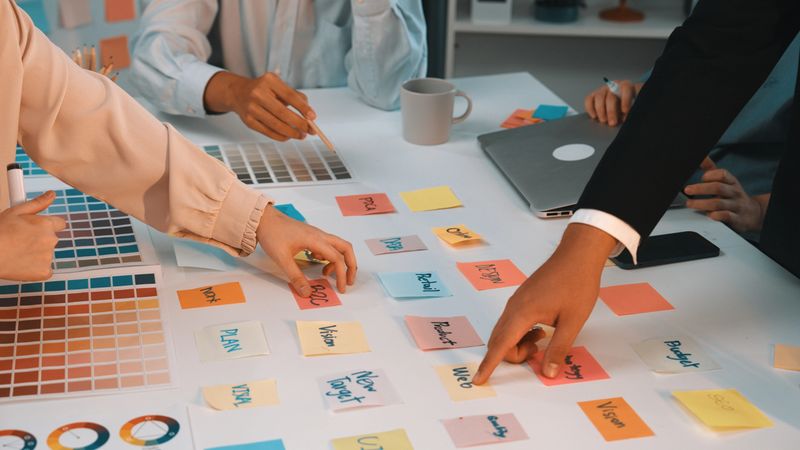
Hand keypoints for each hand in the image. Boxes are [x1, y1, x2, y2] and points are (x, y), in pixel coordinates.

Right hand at [0, 191, 66, 280]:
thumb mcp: (14, 212)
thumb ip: (37, 203)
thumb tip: (51, 195)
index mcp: (46, 224)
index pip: (60, 223)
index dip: (48, 226)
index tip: (38, 229)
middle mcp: (51, 239)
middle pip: (51, 239)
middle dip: (39, 240)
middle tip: (20, 241)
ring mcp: (48, 257)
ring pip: (46, 254)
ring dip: (37, 254)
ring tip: (17, 252)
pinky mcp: (44, 271)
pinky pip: (45, 270)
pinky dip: (36, 269)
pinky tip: (21, 264)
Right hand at [204, 71, 315, 140]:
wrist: (238, 93)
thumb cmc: (263, 90)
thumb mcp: (278, 85)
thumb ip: (295, 96)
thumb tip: (309, 114)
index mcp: (269, 81)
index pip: (290, 96)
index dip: (303, 108)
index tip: (313, 117)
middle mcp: (258, 93)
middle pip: (282, 112)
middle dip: (299, 123)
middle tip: (310, 130)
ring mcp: (251, 108)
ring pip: (276, 125)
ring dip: (292, 132)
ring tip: (301, 135)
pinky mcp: (248, 121)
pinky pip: (268, 132)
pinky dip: (281, 136)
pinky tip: (289, 136)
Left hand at [256, 204, 355, 295]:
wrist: (264, 219)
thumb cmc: (273, 234)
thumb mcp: (282, 259)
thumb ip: (296, 277)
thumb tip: (306, 292)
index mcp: (315, 240)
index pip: (337, 258)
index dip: (342, 274)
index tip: (340, 288)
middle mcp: (320, 235)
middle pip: (346, 248)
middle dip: (351, 265)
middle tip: (349, 280)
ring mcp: (317, 234)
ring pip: (338, 246)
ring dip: (340, 261)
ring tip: (329, 275)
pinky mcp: (312, 235)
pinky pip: (328, 245)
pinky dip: (330, 256)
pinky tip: (318, 264)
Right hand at [473, 224, 615, 384]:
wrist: (576, 255)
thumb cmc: (577, 285)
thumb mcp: (573, 321)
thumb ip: (558, 349)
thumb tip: (548, 373)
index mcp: (523, 313)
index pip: (501, 345)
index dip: (489, 365)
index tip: (479, 380)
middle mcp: (513, 307)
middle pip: (498, 341)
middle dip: (512, 355)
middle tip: (539, 351)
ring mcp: (515, 301)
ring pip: (504, 332)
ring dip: (517, 343)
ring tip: (543, 338)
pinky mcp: (520, 298)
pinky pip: (510, 323)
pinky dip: (519, 333)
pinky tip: (540, 328)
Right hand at [584, 80, 642, 126]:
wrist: (622, 101)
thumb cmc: (628, 104)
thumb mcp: (632, 106)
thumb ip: (629, 111)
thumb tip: (624, 118)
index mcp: (626, 86)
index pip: (625, 89)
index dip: (625, 100)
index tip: (625, 111)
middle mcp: (613, 86)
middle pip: (610, 96)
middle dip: (611, 111)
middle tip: (612, 123)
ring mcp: (602, 90)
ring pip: (599, 97)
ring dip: (601, 111)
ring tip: (604, 121)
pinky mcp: (593, 95)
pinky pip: (588, 100)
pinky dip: (590, 109)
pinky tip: (594, 116)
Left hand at [684, 158, 768, 232]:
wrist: (752, 213)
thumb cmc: (733, 195)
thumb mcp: (725, 180)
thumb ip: (712, 169)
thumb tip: (702, 157)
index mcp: (731, 182)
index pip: (722, 174)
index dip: (711, 175)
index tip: (702, 178)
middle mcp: (734, 192)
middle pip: (718, 188)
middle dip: (700, 188)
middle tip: (687, 190)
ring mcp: (735, 205)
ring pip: (719, 203)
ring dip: (702, 203)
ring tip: (689, 204)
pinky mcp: (736, 219)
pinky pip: (727, 216)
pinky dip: (717, 215)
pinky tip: (708, 215)